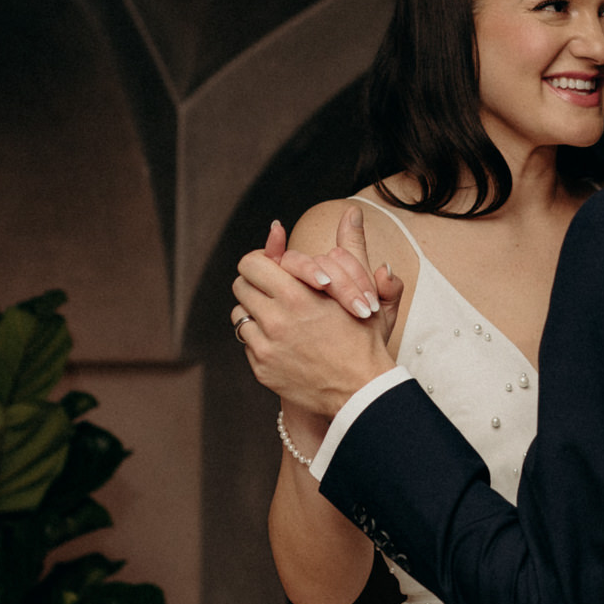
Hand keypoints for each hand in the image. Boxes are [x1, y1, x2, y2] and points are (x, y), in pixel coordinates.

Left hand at [233, 211, 401, 416]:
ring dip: (254, 311)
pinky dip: (259, 339)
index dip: (262, 262)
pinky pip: (246, 343)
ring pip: (239, 314)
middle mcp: (277, 319)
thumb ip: (353, 248)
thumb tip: (351, 213)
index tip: (273, 268)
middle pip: (241, 285)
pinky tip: (282, 342)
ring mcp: (267, 346)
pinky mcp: (262, 368)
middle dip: (255, 284)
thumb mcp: (362, 290)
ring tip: (277, 316)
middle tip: (272, 289)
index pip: (253, 263)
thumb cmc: (364, 339)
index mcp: (299, 295)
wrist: (362, 390)